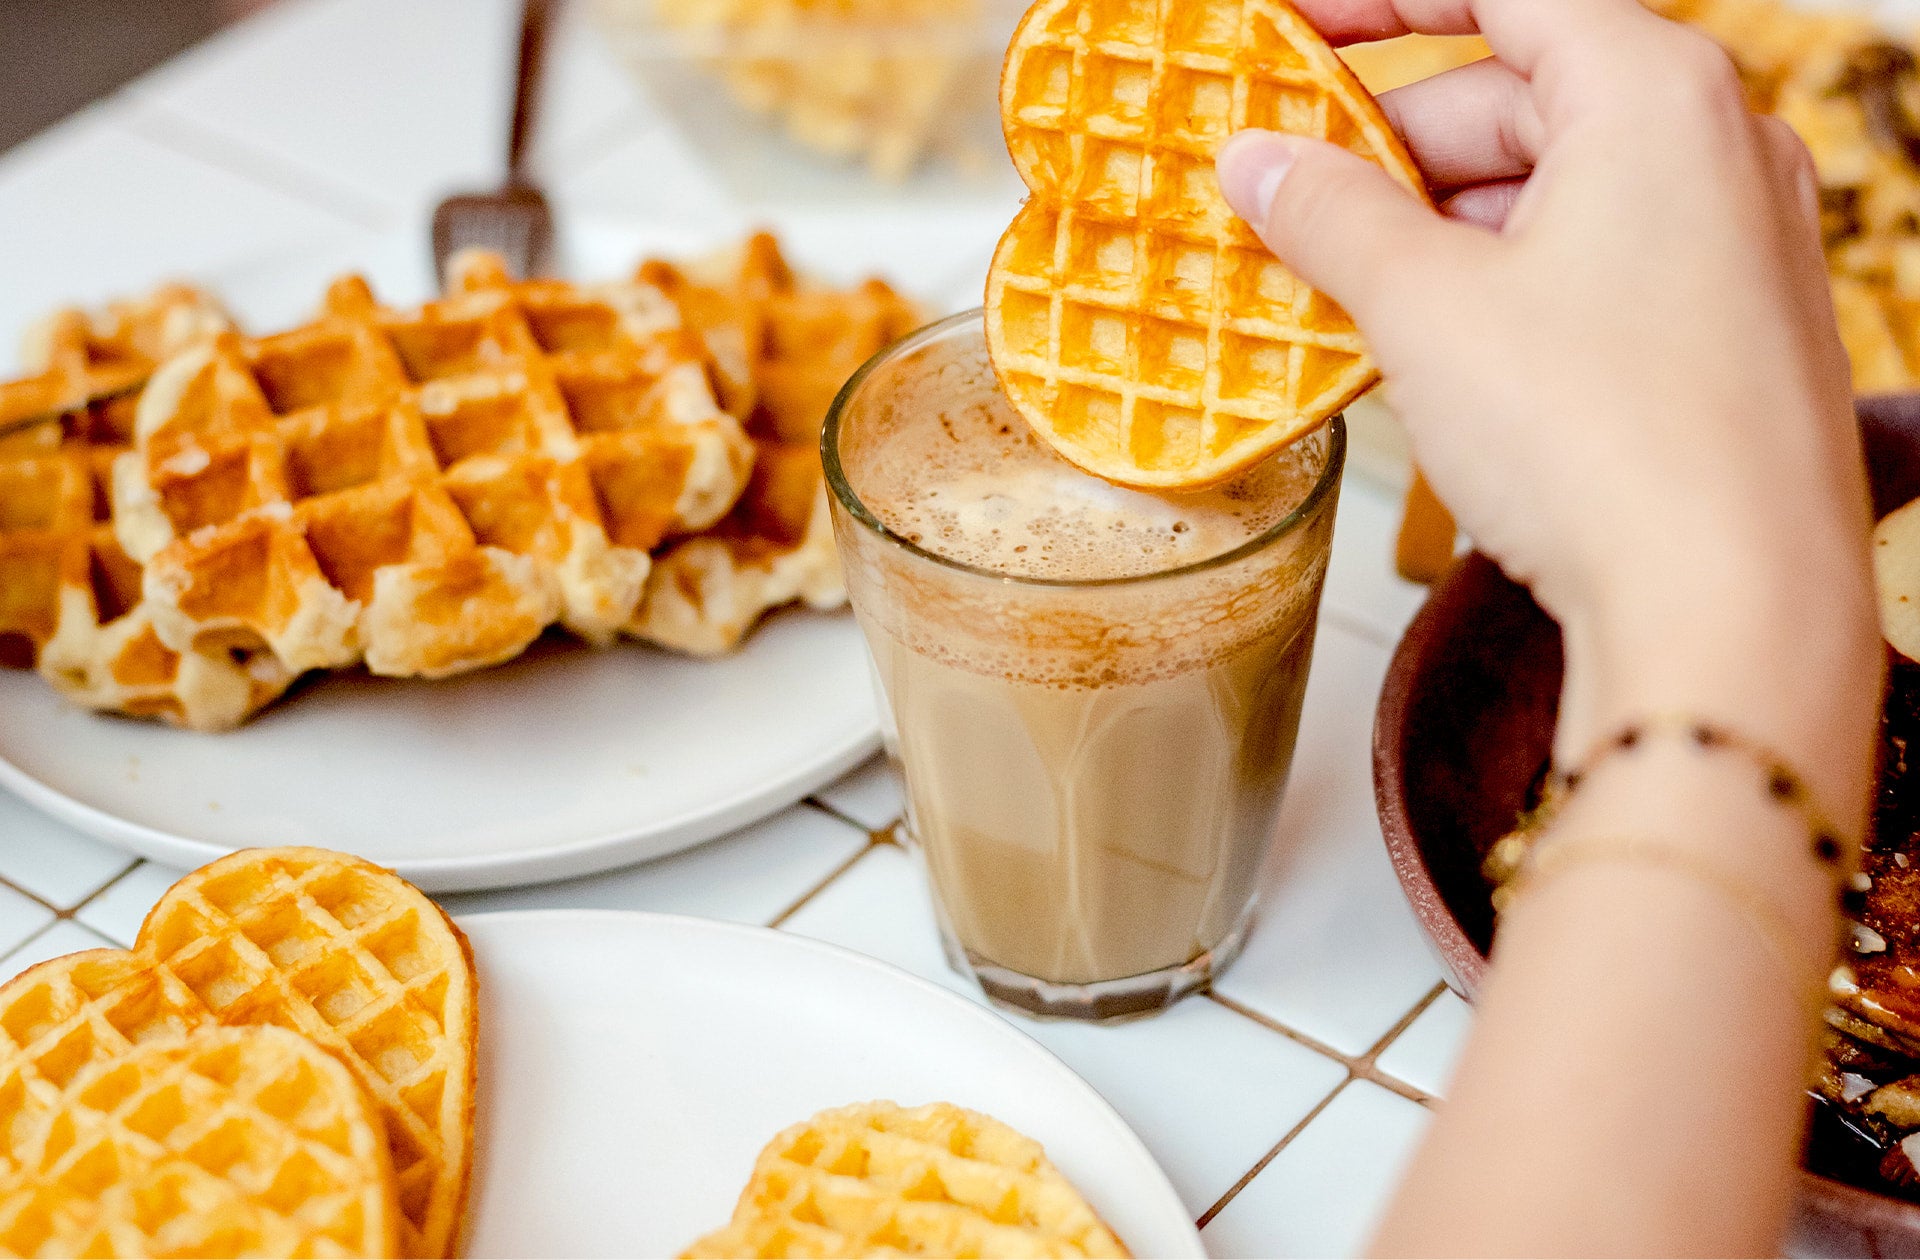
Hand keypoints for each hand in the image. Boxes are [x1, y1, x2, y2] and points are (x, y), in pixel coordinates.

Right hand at [1218, 0, 1880, 822]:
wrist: (1732, 612)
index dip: (1375, 7)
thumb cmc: (1606, 442)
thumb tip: (1261, 162)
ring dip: (1434, 232)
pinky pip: (1592, 265)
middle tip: (1285, 201)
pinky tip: (1426, 348)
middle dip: (1389, 152)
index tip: (1288, 34)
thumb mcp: (1427, 310)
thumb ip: (1332, 216)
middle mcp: (1720, 147)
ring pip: (1550, 192)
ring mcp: (1736, 242)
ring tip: (1339, 293)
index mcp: (1654, 94)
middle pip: (1517, 98)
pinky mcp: (1728, 331)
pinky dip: (1498, 286)